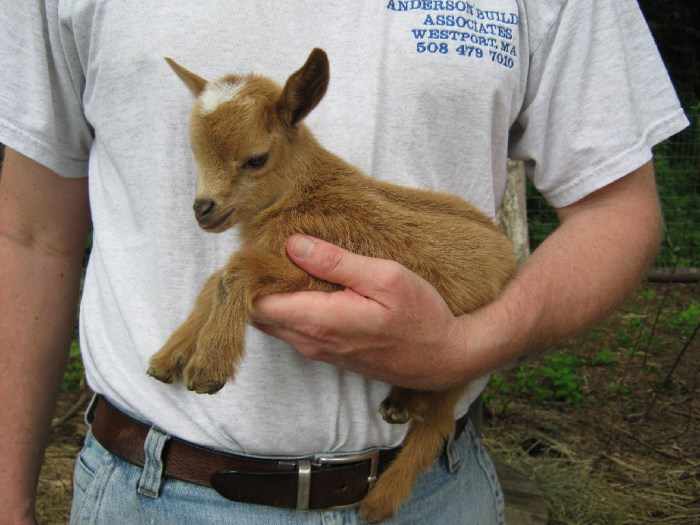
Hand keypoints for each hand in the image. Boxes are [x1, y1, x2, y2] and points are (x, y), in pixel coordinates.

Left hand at [253, 235, 469, 389]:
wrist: (443, 359)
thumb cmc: (421, 317)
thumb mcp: (385, 278)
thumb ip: (336, 262)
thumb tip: (292, 245)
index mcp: (320, 321)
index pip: (258, 304)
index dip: (251, 276)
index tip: (258, 249)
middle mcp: (311, 341)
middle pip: (258, 316)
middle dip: (256, 286)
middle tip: (267, 252)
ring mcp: (318, 350)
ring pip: (273, 323)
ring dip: (271, 297)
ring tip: (285, 264)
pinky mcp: (328, 354)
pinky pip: (292, 330)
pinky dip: (288, 308)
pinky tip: (306, 285)